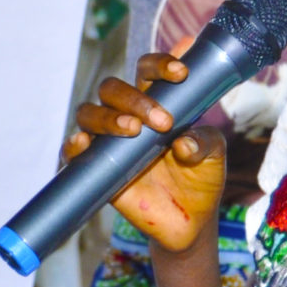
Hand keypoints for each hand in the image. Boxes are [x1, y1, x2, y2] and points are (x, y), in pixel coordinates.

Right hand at [64, 51, 225, 254]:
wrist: (191, 222)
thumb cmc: (200, 178)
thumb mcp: (213, 154)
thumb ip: (205, 140)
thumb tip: (183, 142)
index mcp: (155, 102)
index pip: (147, 70)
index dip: (160, 65)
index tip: (181, 74)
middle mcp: (127, 116)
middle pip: (112, 89)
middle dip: (135, 99)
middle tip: (163, 121)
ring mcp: (108, 142)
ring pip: (89, 112)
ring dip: (108, 117)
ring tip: (133, 130)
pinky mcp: (96, 168)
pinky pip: (72, 151)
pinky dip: (74, 145)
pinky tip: (85, 143)